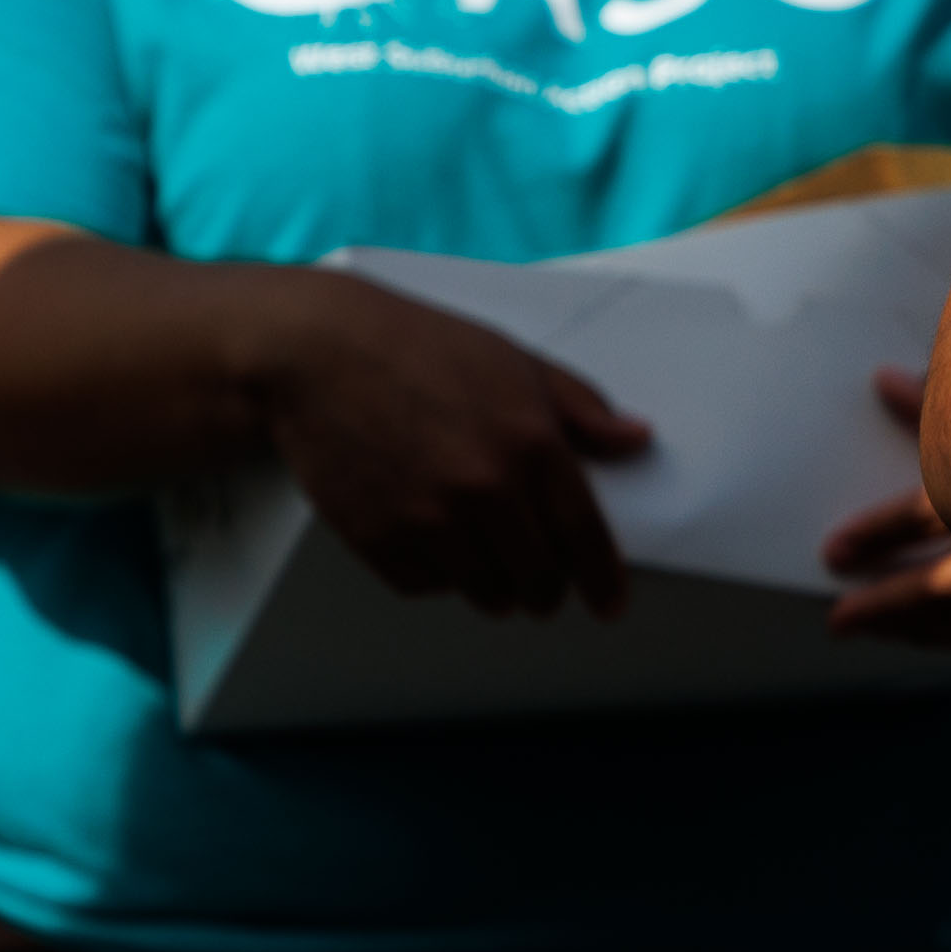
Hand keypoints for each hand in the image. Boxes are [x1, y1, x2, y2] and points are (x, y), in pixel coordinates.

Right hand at [258, 272, 651, 618]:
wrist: (316, 353)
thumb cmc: (415, 348)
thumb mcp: (512, 361)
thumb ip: (580, 406)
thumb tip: (634, 438)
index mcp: (530, 442)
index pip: (584, 537)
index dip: (602, 580)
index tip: (608, 604)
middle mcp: (484, 488)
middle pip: (536, 580)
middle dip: (543, 590)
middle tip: (536, 585)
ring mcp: (428, 518)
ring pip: (483, 592)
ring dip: (490, 587)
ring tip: (478, 556)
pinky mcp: (378, 537)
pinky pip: (424, 586)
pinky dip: (432, 574)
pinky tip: (426, 538)